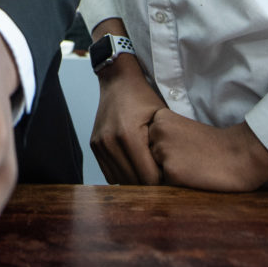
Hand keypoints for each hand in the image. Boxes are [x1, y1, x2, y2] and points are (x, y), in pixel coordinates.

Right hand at [89, 58, 165, 184]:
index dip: (163, 184)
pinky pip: (109, 173)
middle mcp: (110, 142)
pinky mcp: (94, 146)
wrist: (118, 80)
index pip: (148, 178)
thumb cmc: (144, 98)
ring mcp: (99, 145)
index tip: (172, 182)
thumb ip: (164, 148)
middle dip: (149, 186)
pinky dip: (122, 175)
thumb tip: (173, 175)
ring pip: (119, 180)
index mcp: (129, 136)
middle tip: (164, 183)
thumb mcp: (161, 119)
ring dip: (135, 182)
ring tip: (149, 176)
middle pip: (133, 182)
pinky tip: (134, 169)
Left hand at [146, 113, 267, 191]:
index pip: (145, 144)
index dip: (165, 152)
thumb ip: (161, 139)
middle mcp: (156, 132)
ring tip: (192, 166)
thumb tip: (138, 159)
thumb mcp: (182, 131)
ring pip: (155, 173)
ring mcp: (162, 151)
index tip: (185, 148)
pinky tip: (196, 176)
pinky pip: (166, 186)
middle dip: (163, 164)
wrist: (242, 155)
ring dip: (170, 176)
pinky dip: (179, 186)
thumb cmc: (214, 146)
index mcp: (160, 118)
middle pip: (147, 159)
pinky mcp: (171, 172)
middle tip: (189, 158)